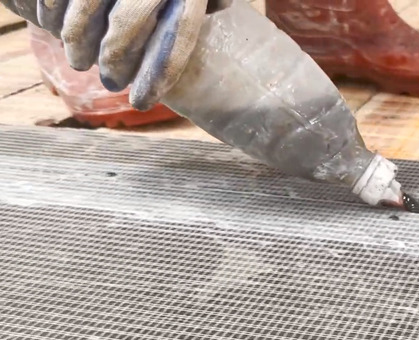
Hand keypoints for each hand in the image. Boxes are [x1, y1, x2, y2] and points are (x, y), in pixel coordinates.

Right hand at [1, 0, 219, 110]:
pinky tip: (50, 22)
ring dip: (76, 40)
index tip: (141, 102)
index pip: (177, 36)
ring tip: (77, 60)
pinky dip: (51, 7)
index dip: (157, 74)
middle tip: (109, 81)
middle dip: (113, 61)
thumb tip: (217, 6)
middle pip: (127, 25)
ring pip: (87, 6)